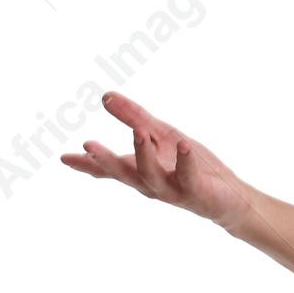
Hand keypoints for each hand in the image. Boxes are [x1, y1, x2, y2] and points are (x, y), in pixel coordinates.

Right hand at [61, 92, 249, 230]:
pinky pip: (187, 176)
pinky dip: (184, 161)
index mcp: (139, 171)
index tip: (64, 157)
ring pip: (151, 176)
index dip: (86, 163)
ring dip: (143, 155)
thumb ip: (133, 117)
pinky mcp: (195, 191)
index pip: (108, 168)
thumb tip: (105, 96)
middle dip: (106, 160)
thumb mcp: (160, 135)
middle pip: (123, 173)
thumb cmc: (190, 166)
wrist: (229, 196)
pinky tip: (181, 145)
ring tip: (137, 132)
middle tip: (88, 145)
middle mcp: (151, 183)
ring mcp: (172, 189)